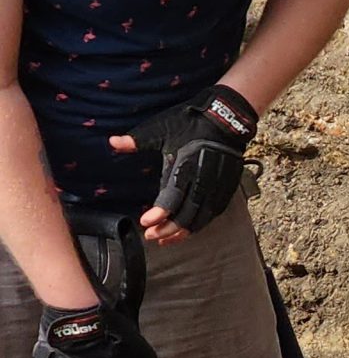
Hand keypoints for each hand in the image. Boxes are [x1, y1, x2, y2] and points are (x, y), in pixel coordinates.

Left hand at [109, 85, 257, 242]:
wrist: (225, 119)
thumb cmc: (190, 123)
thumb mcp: (161, 129)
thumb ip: (136, 141)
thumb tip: (112, 142)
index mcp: (185, 167)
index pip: (172, 198)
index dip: (159, 214)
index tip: (145, 222)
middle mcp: (202, 180)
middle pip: (186, 214)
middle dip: (168, 229)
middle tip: (151, 235)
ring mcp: (217, 186)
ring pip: (201, 218)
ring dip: (183, 231)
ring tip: (167, 239)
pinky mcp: (226, 188)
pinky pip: (214, 213)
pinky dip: (200, 225)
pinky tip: (188, 229)